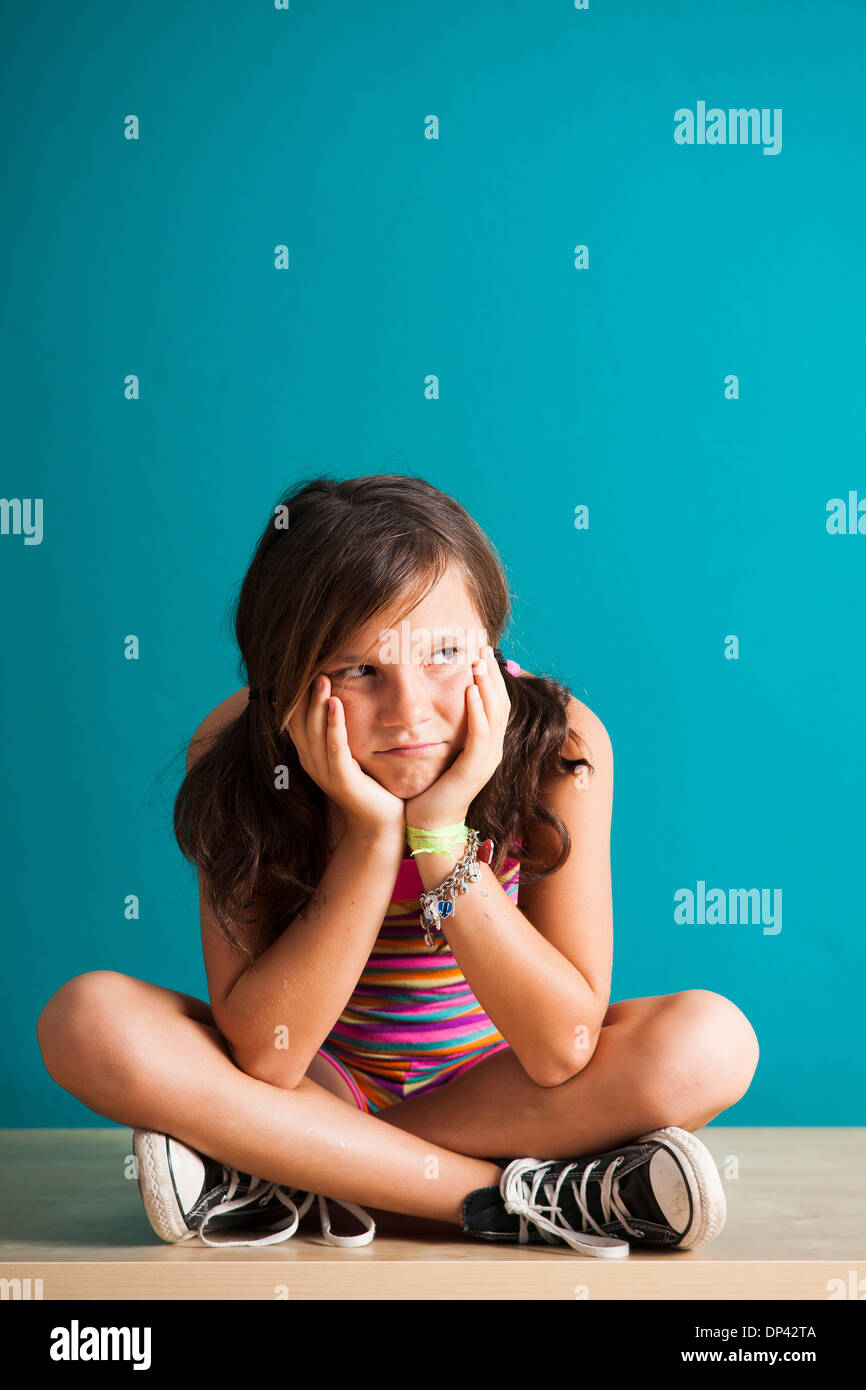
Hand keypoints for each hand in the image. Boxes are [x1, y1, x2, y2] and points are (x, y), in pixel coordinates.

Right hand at [286, 674, 405, 839]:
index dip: (296, 695)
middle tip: (312, 666)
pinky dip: (334, 725)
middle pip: (301, 722)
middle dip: (304, 694)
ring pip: (315, 732)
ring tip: (322, 679)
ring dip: (317, 704)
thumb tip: (341, 696)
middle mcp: (312, 762)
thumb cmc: (370, 783)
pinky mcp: (342, 780)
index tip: (301, 668)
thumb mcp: (351, 752)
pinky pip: (335, 748)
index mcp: (311, 754)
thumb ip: (340, 729)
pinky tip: (335, 704)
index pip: (296, 719)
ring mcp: (325, 772)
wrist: (381, 822)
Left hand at [403, 645, 510, 830]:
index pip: (496, 702)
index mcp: (487, 744)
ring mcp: (487, 760)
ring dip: (488, 685)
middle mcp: (493, 750)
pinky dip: (477, 711)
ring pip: (495, 714)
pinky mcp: (475, 769)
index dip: (492, 676)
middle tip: (483, 645)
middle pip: (501, 702)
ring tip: (479, 660)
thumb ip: (447, 727)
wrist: (429, 823)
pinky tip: (470, 691)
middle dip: (492, 673)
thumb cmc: (431, 787)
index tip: (481, 649)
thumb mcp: (442, 750)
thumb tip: (437, 701)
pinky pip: (481, 735)